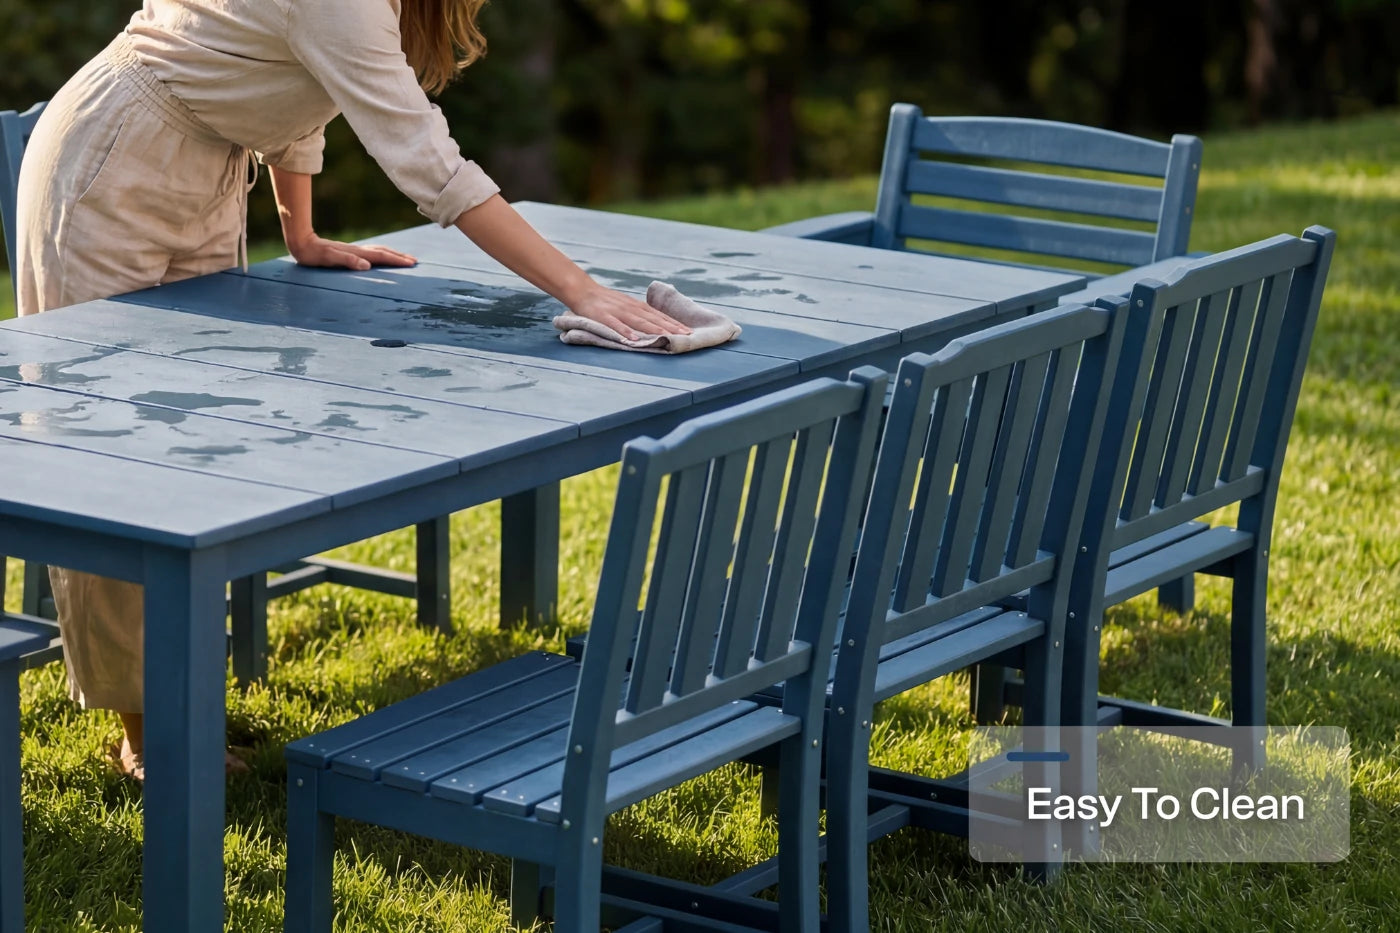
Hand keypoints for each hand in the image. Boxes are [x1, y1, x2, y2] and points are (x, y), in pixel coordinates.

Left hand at [288, 234, 417, 270]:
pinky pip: (371, 253)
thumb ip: (347, 261)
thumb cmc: (314, 254)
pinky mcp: (349, 252)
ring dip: (392, 254)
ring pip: (378, 251)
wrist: (302, 242)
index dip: (397, 260)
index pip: (381, 256)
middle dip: (399, 256)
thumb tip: (366, 266)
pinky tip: (381, 257)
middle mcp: (358, 250)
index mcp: (356, 253)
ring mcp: (354, 250)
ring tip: (403, 258)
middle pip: (383, 252)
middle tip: (414, 261)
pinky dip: (381, 254)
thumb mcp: (329, 258)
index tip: (411, 263)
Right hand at [568, 282, 691, 339]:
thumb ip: (640, 314)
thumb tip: (658, 324)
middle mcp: (631, 308)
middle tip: (686, 335)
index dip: (674, 323)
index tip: (689, 331)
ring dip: (654, 329)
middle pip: (654, 319)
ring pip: (639, 321)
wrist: (583, 291)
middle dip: (671, 327)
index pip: (659, 315)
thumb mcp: (627, 305)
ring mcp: (617, 312)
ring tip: (668, 337)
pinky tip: (634, 339)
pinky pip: (615, 325)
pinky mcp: (603, 316)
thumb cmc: (607, 301)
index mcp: (637, 306)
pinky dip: (625, 332)